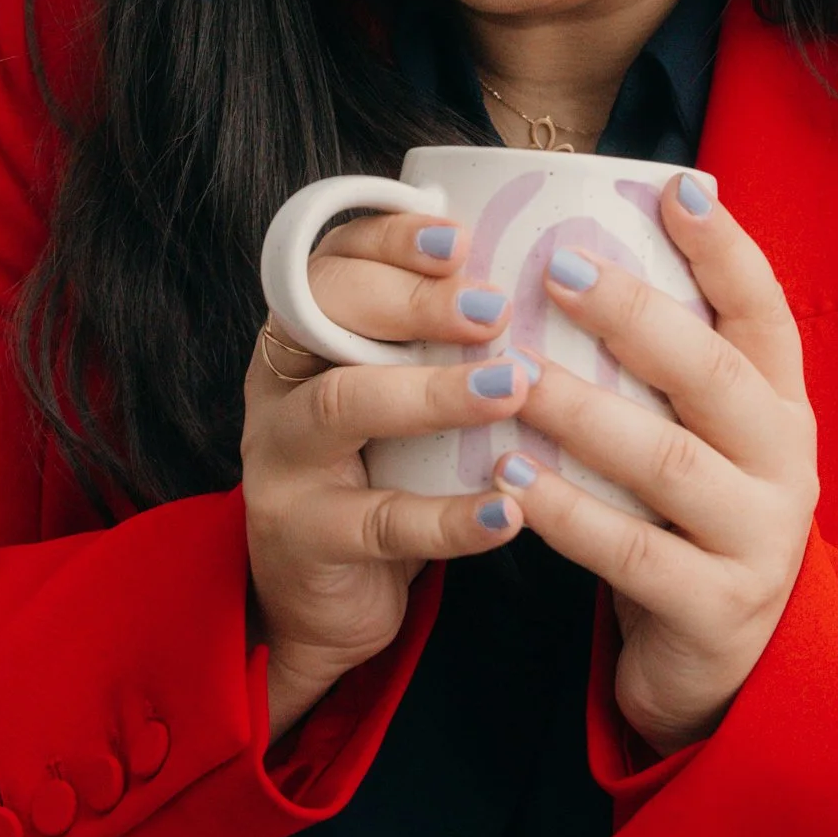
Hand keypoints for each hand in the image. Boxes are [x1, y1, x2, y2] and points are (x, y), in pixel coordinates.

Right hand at [241, 211, 538, 746]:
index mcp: (306, 333)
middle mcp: (281, 384)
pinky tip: (510, 509)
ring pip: (345, 406)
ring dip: (433, 393)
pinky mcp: (306, 537)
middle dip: (415, 302)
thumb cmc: (383, 472)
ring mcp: (284, 460)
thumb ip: (443, 339)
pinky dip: (451, 517)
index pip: (334, 259)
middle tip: (496, 309)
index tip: (462, 238)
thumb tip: (556, 274)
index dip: (392, 239)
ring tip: (512, 388)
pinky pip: (383, 523)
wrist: (324, 598)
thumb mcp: (399, 392)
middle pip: (329, 316)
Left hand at [498, 178, 819, 753]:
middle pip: (712, 375)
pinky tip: (510, 482)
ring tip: (513, 375)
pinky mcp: (717, 610)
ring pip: (667, 463)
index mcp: (779, 405)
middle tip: (558, 268)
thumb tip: (579, 244)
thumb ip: (662, 365)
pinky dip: (568, 515)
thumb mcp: (699, 438)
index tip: (675, 186)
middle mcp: (785, 463)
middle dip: (635, 315)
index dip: (724, 248)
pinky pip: (632, 555)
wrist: (725, 667)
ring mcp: (758, 539)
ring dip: (585, 413)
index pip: (764, 311)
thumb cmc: (688, 523)